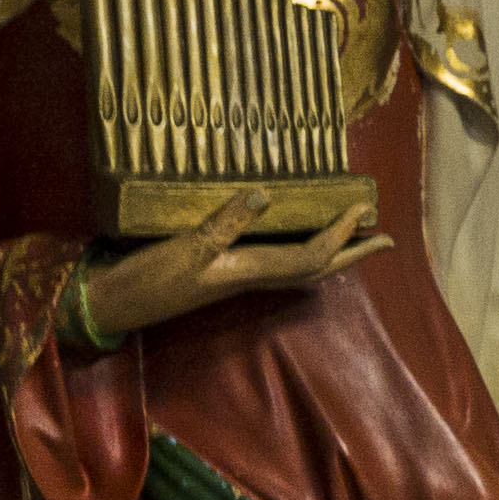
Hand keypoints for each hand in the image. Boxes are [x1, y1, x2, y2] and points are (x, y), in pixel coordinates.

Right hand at [76, 185, 383, 343]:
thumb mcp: (183, 249)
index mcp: (246, 271)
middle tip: (387, 239)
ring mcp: (234, 277)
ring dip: (331, 253)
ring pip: (298, 269)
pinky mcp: (219, 272)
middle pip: (315, 270)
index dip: (340, 235)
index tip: (364, 208)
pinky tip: (293, 238)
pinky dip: (297, 249)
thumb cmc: (145, 281)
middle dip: (352, 254)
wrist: (111, 305)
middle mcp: (248, 277)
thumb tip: (265, 194)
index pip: (310, 257)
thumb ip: (224, 223)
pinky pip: (275, 262)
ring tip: (354, 237)